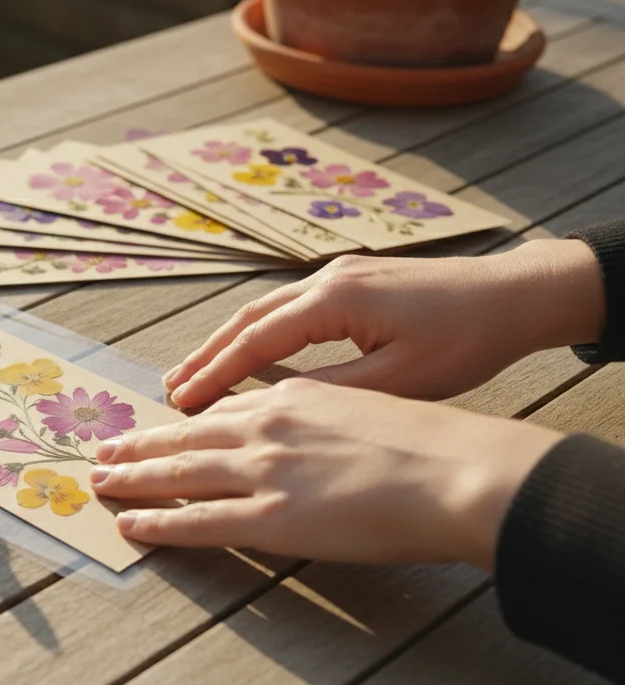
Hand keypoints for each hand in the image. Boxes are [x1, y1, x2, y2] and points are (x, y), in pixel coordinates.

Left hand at [92, 379, 563, 569]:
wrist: (456, 471)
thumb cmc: (432, 445)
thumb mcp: (369, 408)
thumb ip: (326, 418)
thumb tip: (312, 436)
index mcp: (295, 398)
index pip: (224, 410)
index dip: (186, 421)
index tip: (161, 425)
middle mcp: (268, 426)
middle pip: (186, 436)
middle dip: (141, 443)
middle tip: (107, 449)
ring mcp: (263, 471)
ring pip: (178, 473)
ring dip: (133, 476)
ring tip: (102, 480)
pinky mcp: (268, 517)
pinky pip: (196, 520)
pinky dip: (156, 522)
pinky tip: (130, 523)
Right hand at [164, 239, 605, 407]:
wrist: (515, 294)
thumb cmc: (466, 340)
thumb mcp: (400, 380)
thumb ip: (333, 392)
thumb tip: (276, 409)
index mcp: (335, 301)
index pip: (256, 340)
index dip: (215, 373)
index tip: (181, 403)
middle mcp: (327, 280)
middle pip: (248, 318)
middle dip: (206, 355)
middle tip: (169, 390)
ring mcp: (339, 275)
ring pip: (265, 310)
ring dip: (227, 343)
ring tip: (195, 375)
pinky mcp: (353, 281)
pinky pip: (289, 308)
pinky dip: (258, 333)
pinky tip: (248, 354)